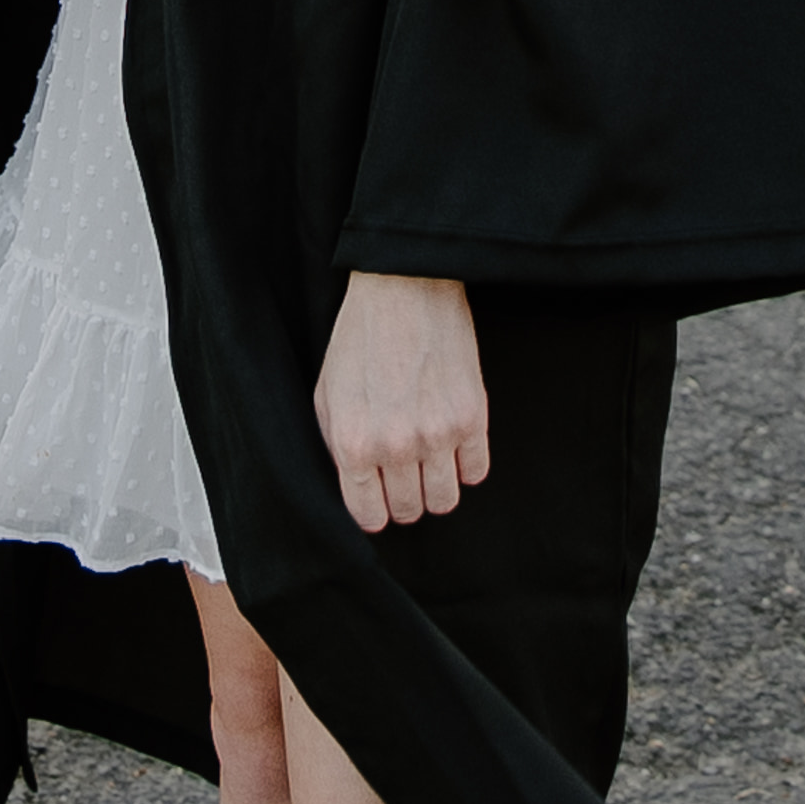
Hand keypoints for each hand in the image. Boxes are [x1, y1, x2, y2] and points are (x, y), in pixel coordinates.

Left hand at [313, 269, 487, 530]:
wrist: (404, 286)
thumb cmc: (360, 337)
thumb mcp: (327, 394)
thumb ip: (338, 448)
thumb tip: (359, 487)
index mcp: (354, 443)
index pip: (370, 516)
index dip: (375, 511)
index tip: (381, 498)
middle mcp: (396, 446)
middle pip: (410, 511)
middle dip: (405, 497)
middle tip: (405, 472)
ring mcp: (438, 433)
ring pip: (445, 501)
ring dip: (437, 486)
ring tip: (430, 459)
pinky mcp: (473, 416)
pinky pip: (477, 473)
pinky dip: (466, 465)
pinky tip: (453, 442)